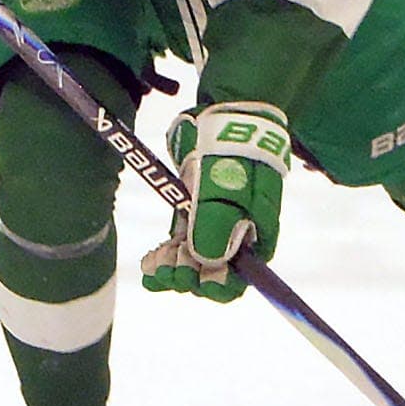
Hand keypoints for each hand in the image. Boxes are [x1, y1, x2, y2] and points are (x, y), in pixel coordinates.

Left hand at [139, 101, 290, 302]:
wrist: (227, 118)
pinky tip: (149, 261)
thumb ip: (216, 225)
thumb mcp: (228, 188)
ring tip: (156, 265)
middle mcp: (236, 237)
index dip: (215, 287)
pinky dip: (165, 253)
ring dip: (172, 267)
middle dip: (188, 276)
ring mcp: (213, 223)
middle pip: (210, 274)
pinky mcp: (194, 211)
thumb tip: (206, 263)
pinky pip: (179, 242)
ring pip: (191, 260)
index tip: (195, 279)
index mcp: (255, 238)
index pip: (237, 281)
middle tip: (171, 264)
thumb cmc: (234, 155)